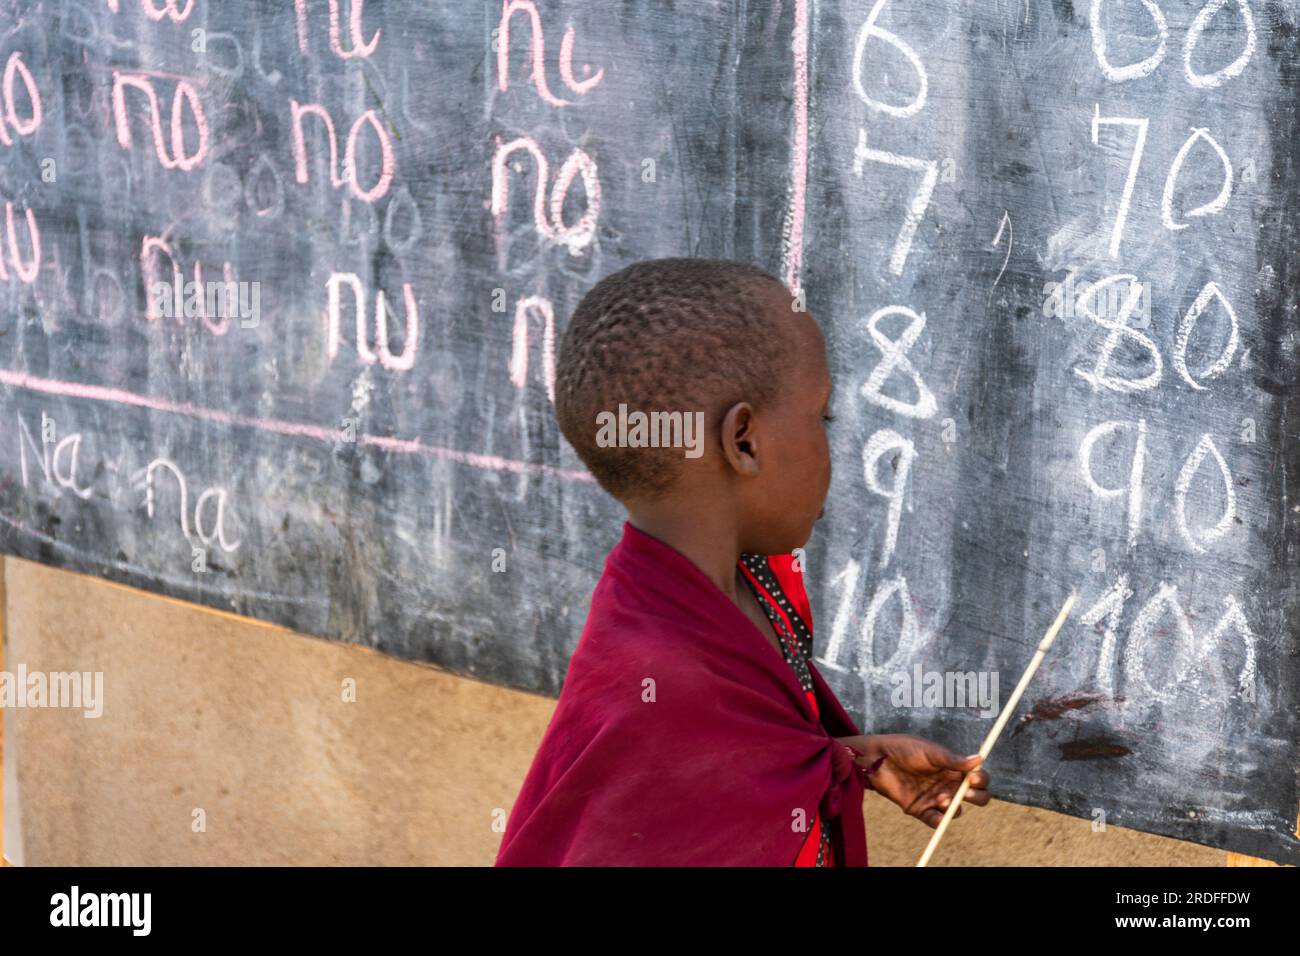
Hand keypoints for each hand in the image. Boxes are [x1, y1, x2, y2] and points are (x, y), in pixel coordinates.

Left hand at [838, 734, 989, 827]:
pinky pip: (936, 821)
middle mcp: (948, 785)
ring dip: (955, 807)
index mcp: (953, 769)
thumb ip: (953, 759)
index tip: (972, 778)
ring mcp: (935, 798)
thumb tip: (980, 758)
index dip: (980, 780)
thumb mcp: (930, 751)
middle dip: (977, 797)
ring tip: (941, 798)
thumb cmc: (904, 749)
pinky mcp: (921, 809)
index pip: (977, 778)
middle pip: (975, 797)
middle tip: (967, 792)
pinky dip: (940, 821)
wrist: (878, 759)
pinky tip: (938, 814)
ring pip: (956, 811)